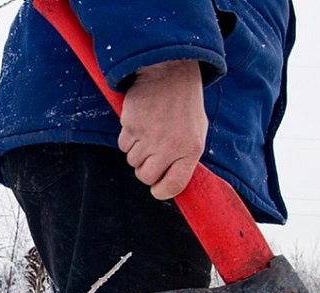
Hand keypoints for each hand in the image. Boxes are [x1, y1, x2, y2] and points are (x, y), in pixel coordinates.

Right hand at [117, 60, 207, 199]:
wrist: (170, 73)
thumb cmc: (184, 105)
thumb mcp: (196, 133)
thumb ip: (184, 159)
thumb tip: (168, 182)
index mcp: (190, 150)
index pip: (172, 185)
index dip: (162, 191)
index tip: (157, 189)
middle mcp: (169, 146)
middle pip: (146, 177)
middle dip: (145, 171)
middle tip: (151, 157)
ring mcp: (149, 136)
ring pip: (132, 161)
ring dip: (137, 152)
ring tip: (148, 133)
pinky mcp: (131, 126)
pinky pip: (123, 145)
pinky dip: (128, 139)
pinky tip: (139, 124)